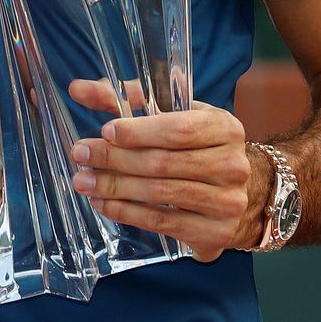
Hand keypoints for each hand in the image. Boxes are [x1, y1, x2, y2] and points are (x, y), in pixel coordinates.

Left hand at [66, 79, 262, 261]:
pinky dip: (127, 213)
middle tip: (79, 155)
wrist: (242, 191)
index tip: (105, 131)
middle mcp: (232, 165)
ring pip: (160, 194)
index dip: (139, 131)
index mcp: (224, 128)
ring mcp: (227, 201)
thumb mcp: (172, 114)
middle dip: (115, 159)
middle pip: (163, 163)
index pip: (179, 129)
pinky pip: (162, 223)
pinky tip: (103, 204)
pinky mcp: (215, 232)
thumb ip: (126, 99)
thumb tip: (78, 89)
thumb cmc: (195, 145)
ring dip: (115, 188)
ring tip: (83, 182)